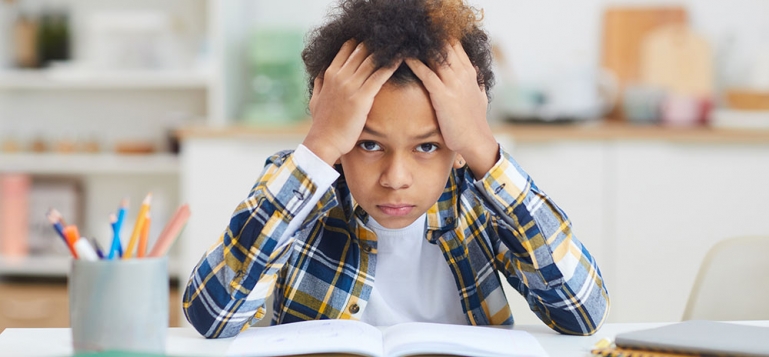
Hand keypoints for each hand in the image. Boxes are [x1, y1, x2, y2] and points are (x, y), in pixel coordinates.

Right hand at [303, 40, 400, 165]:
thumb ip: (319, 84)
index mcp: (330, 74)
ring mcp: (350, 86)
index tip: (376, 39)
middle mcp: (340, 76)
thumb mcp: (315, 100)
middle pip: (362, 50)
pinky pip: (379, 75)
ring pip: (372, 60)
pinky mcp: (361, 97)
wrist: (324, 141)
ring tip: (401, 43)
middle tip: (394, 38)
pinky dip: (391, 65)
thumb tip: (320, 75)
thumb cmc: (322, 124)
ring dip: (388, 50)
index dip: (362, 41)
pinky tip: (402, 58)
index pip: (348, 48)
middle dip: (378, 43)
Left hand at [405, 42, 498, 177]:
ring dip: (418, 45)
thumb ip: (477, 83)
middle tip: (409, 30)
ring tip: (401, 38)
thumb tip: (477, 74)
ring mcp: (453, 82)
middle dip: (427, 36)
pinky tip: (402, 56)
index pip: (455, 44)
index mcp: (470, 71)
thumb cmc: (475, 122)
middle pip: (444, 44)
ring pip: (435, 54)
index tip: (425, 31)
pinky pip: (426, 72)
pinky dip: (413, 62)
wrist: (476, 140)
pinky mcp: (442, 94)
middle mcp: (462, 72)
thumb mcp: (480, 97)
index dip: (440, 36)